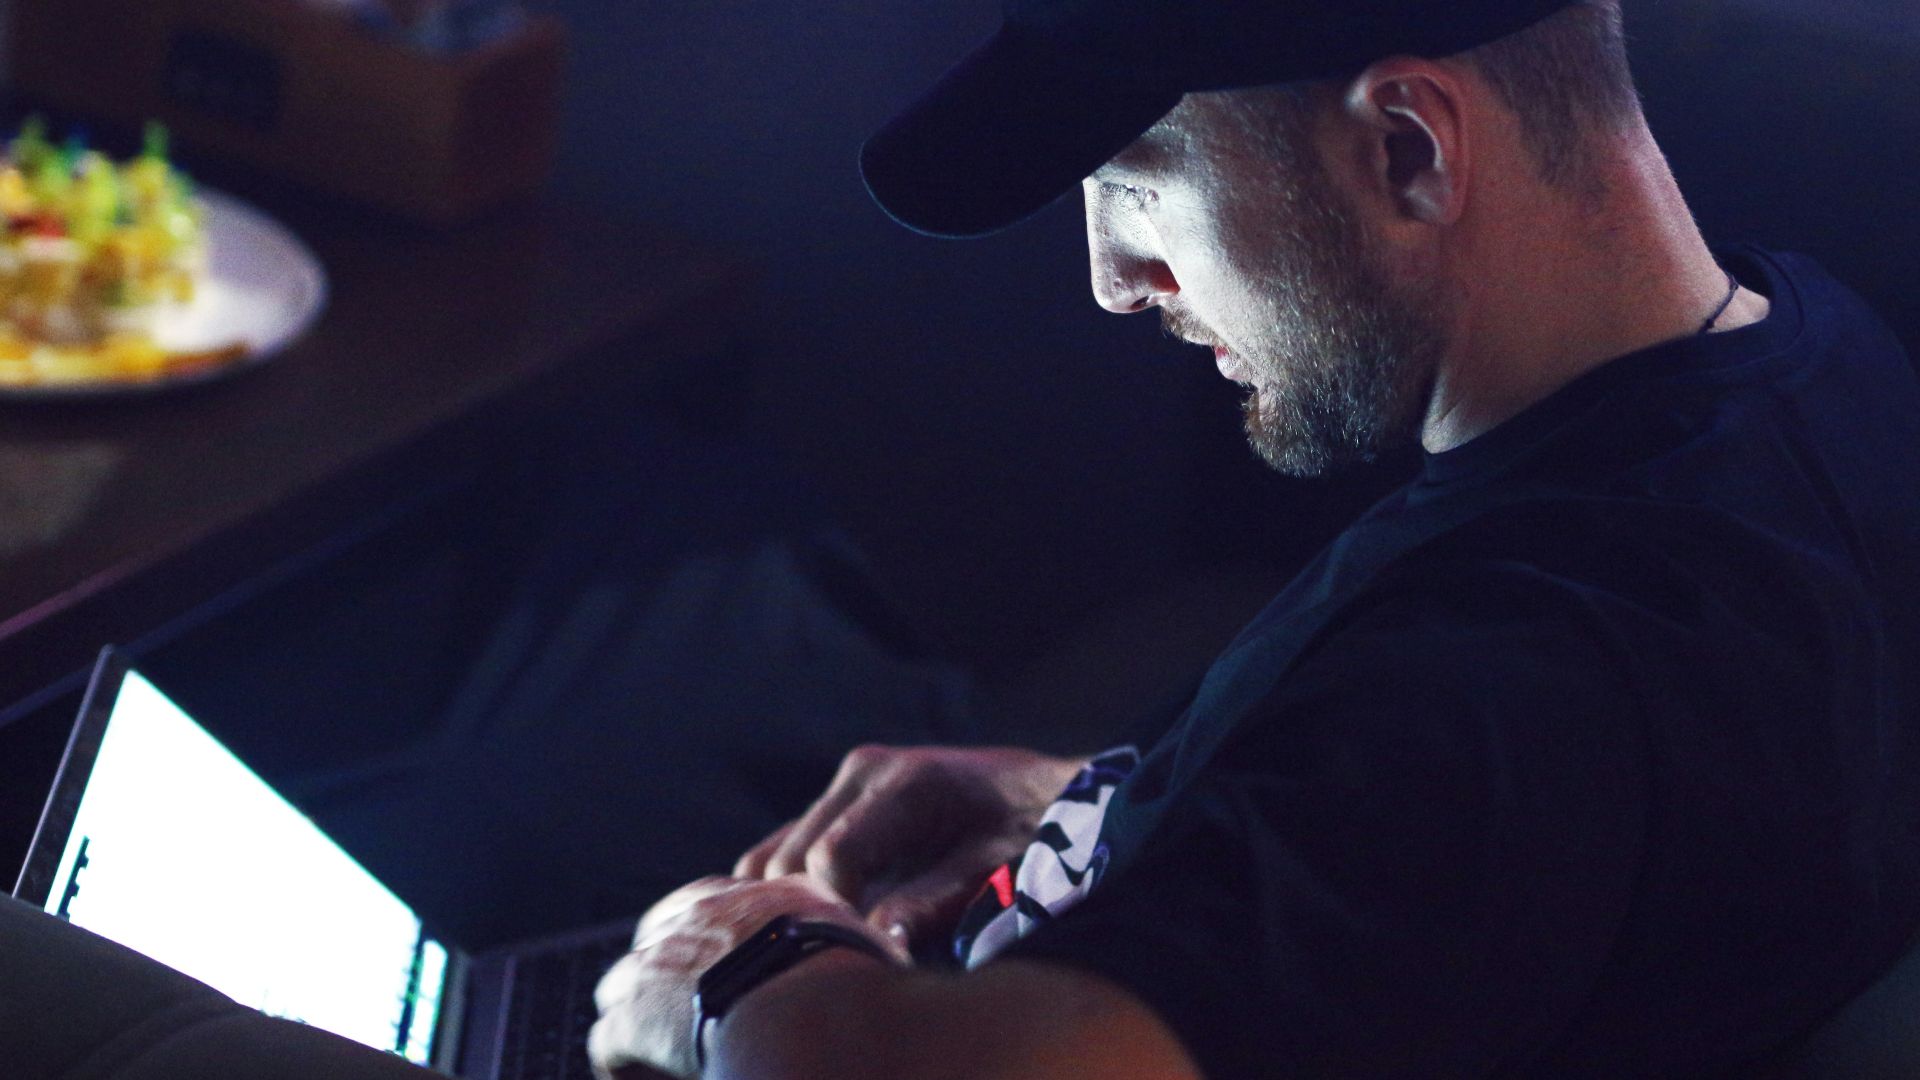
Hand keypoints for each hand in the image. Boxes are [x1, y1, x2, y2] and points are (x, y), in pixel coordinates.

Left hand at [589, 874, 904, 1079]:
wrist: (817, 1017)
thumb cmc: (854, 988)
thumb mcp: (857, 944)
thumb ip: (849, 943)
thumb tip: (883, 946)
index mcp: (757, 897)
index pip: (710, 903)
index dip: (708, 946)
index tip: (719, 974)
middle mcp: (701, 917)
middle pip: (656, 939)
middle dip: (662, 978)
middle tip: (685, 1019)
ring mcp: (660, 963)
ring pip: (620, 986)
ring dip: (636, 1019)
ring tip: (661, 1059)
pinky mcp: (633, 1017)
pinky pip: (605, 1043)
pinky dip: (620, 1066)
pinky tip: (640, 1079)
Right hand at [734, 745, 1087, 951]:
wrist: (1052, 795)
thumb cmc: (1035, 835)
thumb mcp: (1000, 871)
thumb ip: (939, 901)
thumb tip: (879, 939)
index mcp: (904, 781)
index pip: (831, 859)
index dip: (839, 919)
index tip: (867, 960)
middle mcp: (863, 772)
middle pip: (792, 862)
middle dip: (814, 918)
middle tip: (853, 962)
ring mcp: (846, 786)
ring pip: (774, 860)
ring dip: (796, 907)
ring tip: (841, 947)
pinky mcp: (838, 806)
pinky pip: (782, 854)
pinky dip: (789, 894)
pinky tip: (825, 928)